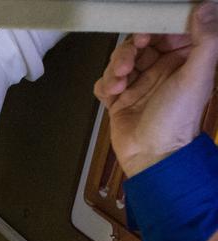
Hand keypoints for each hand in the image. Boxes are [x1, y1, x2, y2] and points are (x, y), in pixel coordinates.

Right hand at [93, 2, 217, 176]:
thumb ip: (206, 39)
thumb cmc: (177, 119)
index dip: (156, 28)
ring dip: (115, 67)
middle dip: (130, 48)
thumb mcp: (197, 75)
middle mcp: (160, 70)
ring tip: (120, 82)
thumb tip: (207, 7)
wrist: (152, 154)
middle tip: (132, 55)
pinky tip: (113, 94)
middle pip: (138, 43)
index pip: (168, 32)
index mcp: (183, 61)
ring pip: (119, 60)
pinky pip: (104, 82)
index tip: (148, 33)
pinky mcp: (118, 99)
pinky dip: (104, 85)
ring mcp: (138, 84)